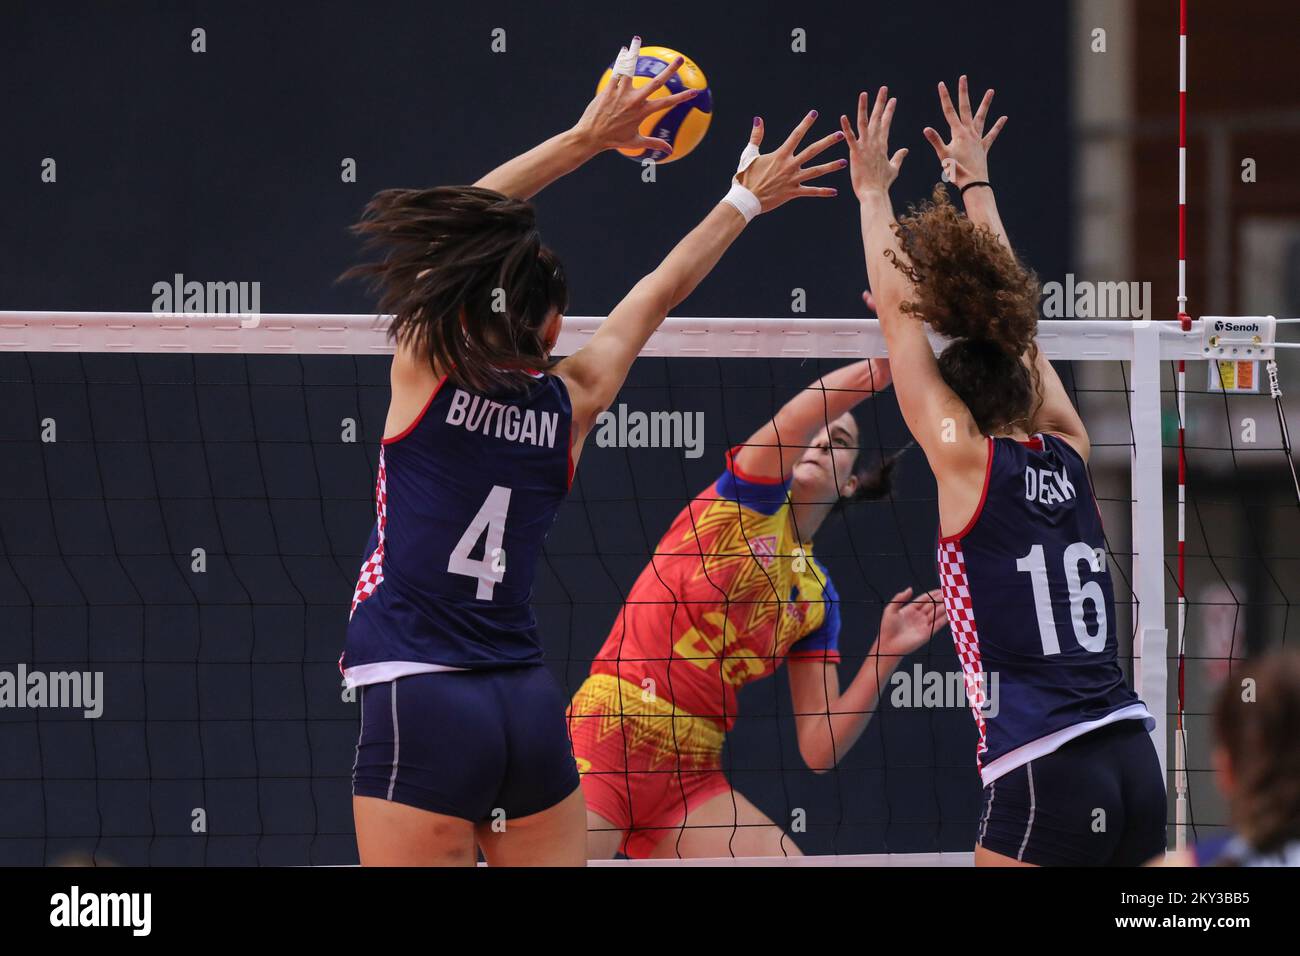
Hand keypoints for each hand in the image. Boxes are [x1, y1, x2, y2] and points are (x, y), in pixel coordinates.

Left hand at [572, 38, 699, 154]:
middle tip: (680, 59)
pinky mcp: (609, 89)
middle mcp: (634, 101)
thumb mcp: (635, 143)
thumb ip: (654, 143)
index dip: (682, 97)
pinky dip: (621, 60)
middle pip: (657, 82)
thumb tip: (670, 150)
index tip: (694, 92)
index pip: (667, 103)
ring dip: (634, 53)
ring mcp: (621, 93)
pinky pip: (616, 72)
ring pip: (631, 69)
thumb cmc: (613, 140)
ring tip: (637, 39)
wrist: (591, 136)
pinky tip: (624, 50)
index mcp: (643, 112)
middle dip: (670, 70)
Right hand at [734, 111, 845, 212]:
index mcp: (780, 155)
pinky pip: (811, 192)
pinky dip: (823, 192)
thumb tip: (758, 119)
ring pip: (816, 171)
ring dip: (831, 166)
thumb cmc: (746, 177)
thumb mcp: (749, 154)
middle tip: (841, 135)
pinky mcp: (792, 193)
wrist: (745, 199)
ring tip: (845, 162)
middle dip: (827, 142)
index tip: (814, 113)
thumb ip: (756, 136)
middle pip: (812, 151)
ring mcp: (792, 179)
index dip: (805, 123)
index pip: (796, 135)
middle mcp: (789, 165)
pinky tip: (834, 191)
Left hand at [840, 87, 907, 200]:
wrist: (874, 194)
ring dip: (864, 107)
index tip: (893, 99)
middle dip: (881, 102)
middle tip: (883, 88)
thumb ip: (899, 157)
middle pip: (878, 118)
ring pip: (864, 123)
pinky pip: (850, 138)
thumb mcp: (893, 168)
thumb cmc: (882, 184)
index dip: (889, 110)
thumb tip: (905, 149)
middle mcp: (875, 142)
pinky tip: (842, 117)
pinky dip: (846, 127)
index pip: (886, 123)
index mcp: (883, 145)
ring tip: (864, 94)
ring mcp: (865, 147)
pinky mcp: (855, 153)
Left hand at [876, 587, 946, 657]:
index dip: (932, 594)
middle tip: (949, 594)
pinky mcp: (927, 633)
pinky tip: (951, 613)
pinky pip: (938, 624)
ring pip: (936, 614)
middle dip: (940, 600)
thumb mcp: (891, 610)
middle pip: (932, 606)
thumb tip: (910, 588)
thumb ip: (899, 598)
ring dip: (944, 608)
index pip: (924, 600)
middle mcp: (918, 616)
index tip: (941, 590)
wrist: (889, 645)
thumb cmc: (887, 628)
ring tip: (952, 601)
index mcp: (910, 610)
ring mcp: (923, 625)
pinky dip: (945, 619)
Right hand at [922, 75, 1006, 188]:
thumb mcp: (943, 156)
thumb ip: (936, 140)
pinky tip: (1004, 118)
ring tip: (991, 91)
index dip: (944, 97)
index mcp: (958, 133)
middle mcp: (969, 132)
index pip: (949, 111)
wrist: (973, 183)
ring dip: (985, 104)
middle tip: (963, 78)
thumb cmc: (957, 171)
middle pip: (965, 108)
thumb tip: (926, 129)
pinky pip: (992, 134)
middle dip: (963, 92)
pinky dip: (997, 126)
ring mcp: (978, 139)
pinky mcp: (984, 147)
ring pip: (982, 117)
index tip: (941, 84)